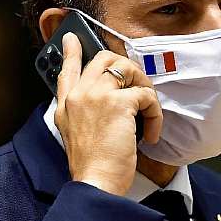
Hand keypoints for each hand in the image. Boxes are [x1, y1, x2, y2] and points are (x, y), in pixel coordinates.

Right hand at [55, 33, 162, 195]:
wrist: (95, 183)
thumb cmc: (91, 166)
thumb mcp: (75, 136)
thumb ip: (84, 114)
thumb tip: (109, 101)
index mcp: (66, 105)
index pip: (67, 69)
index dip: (71, 51)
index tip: (72, 37)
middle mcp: (78, 95)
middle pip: (104, 60)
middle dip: (127, 69)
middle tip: (138, 89)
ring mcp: (97, 96)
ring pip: (128, 70)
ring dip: (145, 89)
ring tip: (146, 115)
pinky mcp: (119, 104)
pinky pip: (146, 95)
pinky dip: (155, 115)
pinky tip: (150, 134)